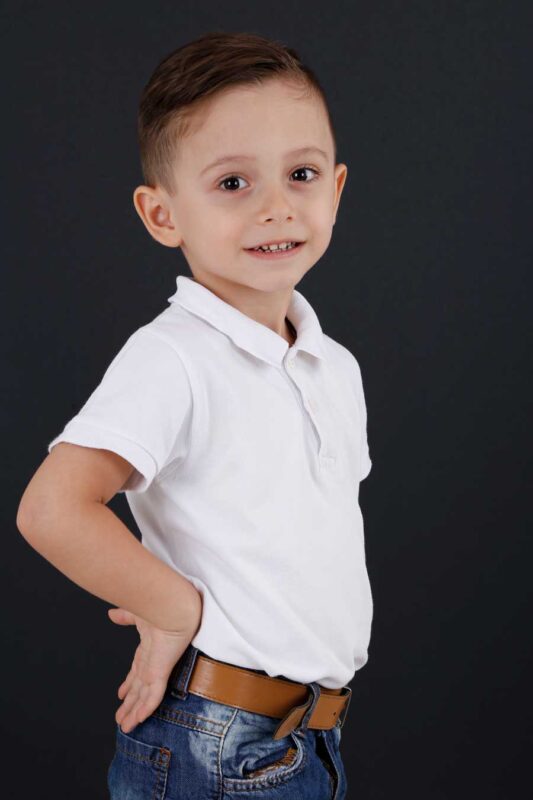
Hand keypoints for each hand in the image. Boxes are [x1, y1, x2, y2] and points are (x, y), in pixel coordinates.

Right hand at [108, 606, 197, 733]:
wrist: (173, 607)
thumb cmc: (160, 607)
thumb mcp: (137, 614)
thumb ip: (125, 616)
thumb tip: (112, 614)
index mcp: (147, 651)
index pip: (136, 673)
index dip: (129, 685)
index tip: (122, 695)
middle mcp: (151, 664)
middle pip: (138, 690)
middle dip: (129, 705)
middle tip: (122, 719)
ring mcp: (156, 670)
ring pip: (143, 698)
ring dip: (134, 713)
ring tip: (125, 727)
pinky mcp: (161, 674)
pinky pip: (153, 697)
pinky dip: (145, 710)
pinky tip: (137, 721)